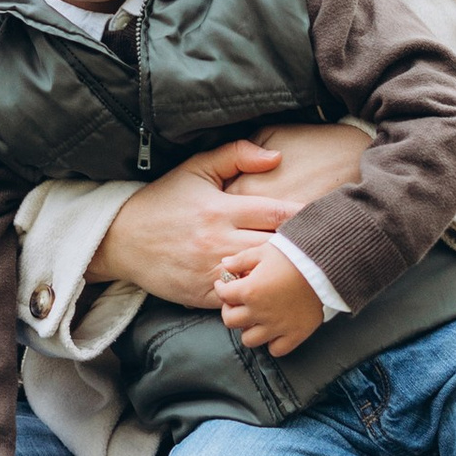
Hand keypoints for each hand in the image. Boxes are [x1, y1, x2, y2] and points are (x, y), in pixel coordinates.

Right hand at [90, 129, 367, 308]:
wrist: (120, 240)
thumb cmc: (164, 201)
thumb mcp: (195, 169)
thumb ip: (236, 155)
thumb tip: (277, 158)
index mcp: (223, 208)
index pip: (280, 213)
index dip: (310, 217)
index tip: (332, 217)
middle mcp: (219, 240)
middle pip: (278, 249)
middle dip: (306, 251)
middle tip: (335, 250)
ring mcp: (211, 270)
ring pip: (263, 279)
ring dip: (287, 279)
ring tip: (315, 277)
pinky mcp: (202, 294)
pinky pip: (241, 301)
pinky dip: (261, 299)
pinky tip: (281, 298)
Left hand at [216, 243, 324, 355]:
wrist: (325, 266)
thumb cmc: (293, 254)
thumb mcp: (263, 251)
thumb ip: (241, 259)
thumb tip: (225, 264)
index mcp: (249, 290)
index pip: (223, 295)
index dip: (222, 288)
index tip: (226, 284)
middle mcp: (260, 312)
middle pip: (230, 321)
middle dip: (230, 310)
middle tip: (237, 303)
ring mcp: (278, 326)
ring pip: (249, 340)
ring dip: (248, 330)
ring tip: (255, 319)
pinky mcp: (296, 334)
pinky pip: (277, 350)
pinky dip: (272, 343)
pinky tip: (274, 330)